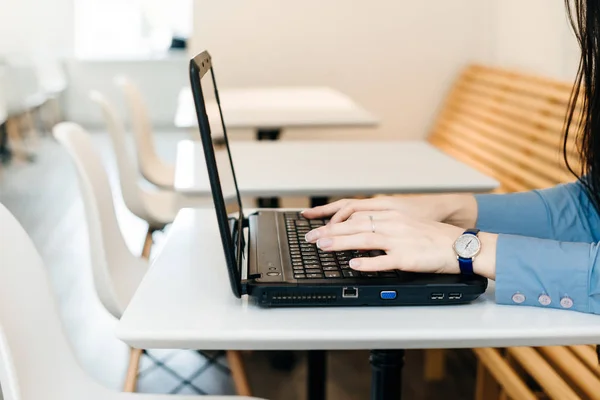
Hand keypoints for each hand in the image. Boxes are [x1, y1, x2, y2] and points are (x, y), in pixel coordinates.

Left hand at [304, 210, 496, 277]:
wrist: (458, 245)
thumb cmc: (431, 236)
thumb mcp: (404, 224)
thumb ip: (381, 227)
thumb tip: (356, 234)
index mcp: (390, 214)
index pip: (355, 214)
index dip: (333, 220)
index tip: (317, 225)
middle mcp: (392, 223)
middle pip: (354, 225)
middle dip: (329, 231)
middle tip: (311, 238)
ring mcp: (399, 240)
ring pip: (363, 239)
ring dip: (340, 243)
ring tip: (323, 247)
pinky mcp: (407, 257)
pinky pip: (383, 261)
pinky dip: (367, 263)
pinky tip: (353, 265)